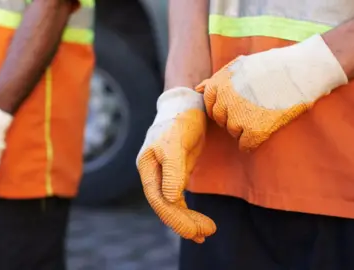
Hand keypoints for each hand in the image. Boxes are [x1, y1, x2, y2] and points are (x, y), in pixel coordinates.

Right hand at [137, 87, 215, 242]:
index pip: (157, 198)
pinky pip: (179, 199)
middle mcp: (152, 173)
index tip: (194, 230)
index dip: (174, 216)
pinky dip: (188, 212)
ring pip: (172, 205)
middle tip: (205, 234)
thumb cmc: (180, 119)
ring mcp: (163, 174)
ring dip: (187, 220)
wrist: (187, 104)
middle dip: (183, 221)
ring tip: (207, 232)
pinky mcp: (175, 174)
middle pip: (164, 205)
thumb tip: (171, 200)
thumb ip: (173, 170)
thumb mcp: (176, 142)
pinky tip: (199, 224)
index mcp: (147, 165)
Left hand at [196, 34, 347, 150]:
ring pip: (232, 132)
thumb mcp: (240, 65)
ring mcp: (238, 117)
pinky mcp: (254, 131)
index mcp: (219, 84)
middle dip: (232, 117)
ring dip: (243, 129)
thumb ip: (217, 79)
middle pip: (220, 119)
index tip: (237, 105)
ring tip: (261, 116)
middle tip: (252, 111)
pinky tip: (263, 132)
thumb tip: (197, 88)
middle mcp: (224, 100)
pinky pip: (245, 144)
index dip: (224, 106)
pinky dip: (252, 142)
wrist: (302, 71)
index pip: (210, 104)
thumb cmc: (274, 66)